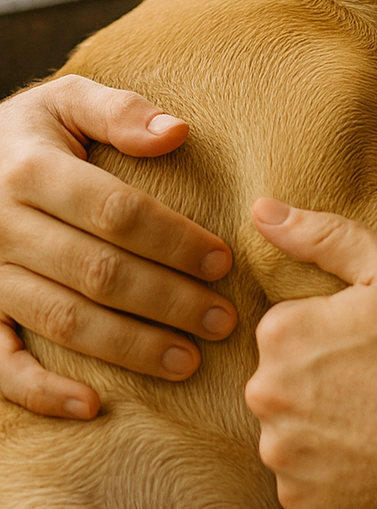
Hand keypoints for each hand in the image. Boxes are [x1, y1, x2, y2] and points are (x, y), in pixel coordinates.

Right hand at [0, 75, 237, 420]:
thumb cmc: (28, 134)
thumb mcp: (65, 102)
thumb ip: (119, 112)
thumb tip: (177, 132)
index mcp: (30, 170)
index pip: (116, 212)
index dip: (173, 239)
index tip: (223, 261)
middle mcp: (2, 227)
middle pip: (98, 272)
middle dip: (167, 300)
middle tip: (223, 320)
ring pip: (62, 321)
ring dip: (129, 347)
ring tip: (188, 361)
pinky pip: (1, 364)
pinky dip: (41, 392)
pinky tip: (92, 406)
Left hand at [245, 200, 376, 508]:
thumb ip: (324, 236)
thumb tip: (262, 210)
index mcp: (282, 332)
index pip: (292, 325)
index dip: (339, 331)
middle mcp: (266, 394)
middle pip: (286, 377)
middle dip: (324, 377)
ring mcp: (280, 453)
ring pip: (292, 426)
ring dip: (325, 423)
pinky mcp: (299, 502)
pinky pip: (304, 476)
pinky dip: (332, 469)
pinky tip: (376, 457)